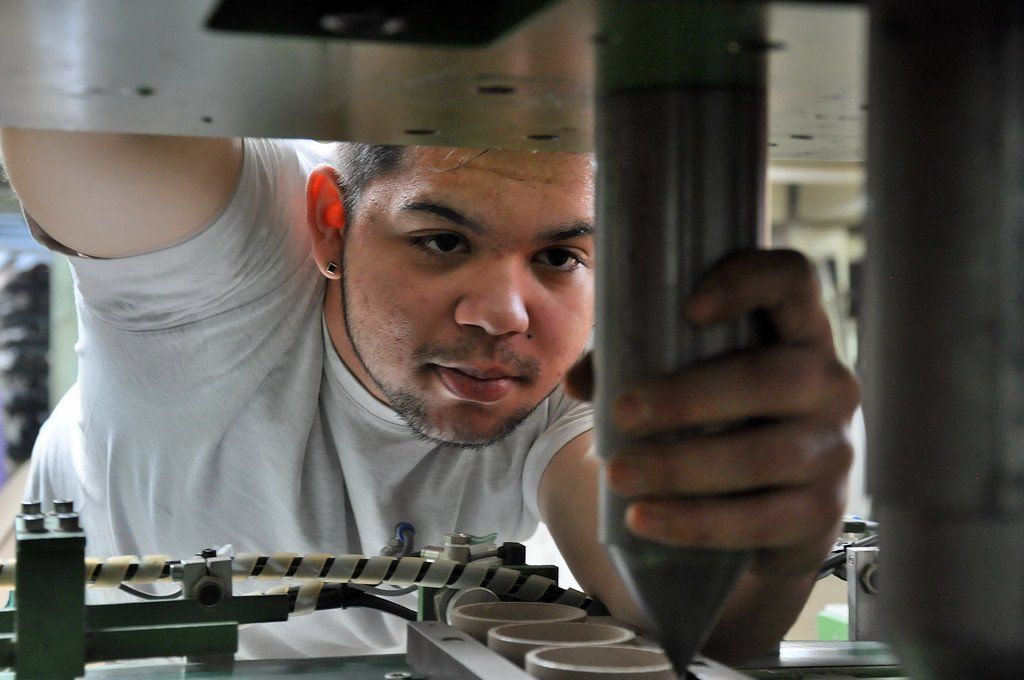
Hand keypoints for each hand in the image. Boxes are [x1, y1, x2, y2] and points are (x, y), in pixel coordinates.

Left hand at [567, 249, 860, 577]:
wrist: (761, 519)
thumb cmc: (717, 424)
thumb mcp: (682, 383)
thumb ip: (631, 367)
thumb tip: (577, 380)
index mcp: (795, 331)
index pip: (792, 280)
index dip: (749, 281)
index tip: (690, 307)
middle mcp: (829, 382)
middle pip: (773, 377)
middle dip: (690, 397)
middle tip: (622, 414)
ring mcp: (834, 449)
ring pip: (764, 455)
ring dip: (682, 467)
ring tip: (618, 475)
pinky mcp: (823, 512)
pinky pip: (762, 520)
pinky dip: (696, 522)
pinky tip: (644, 520)